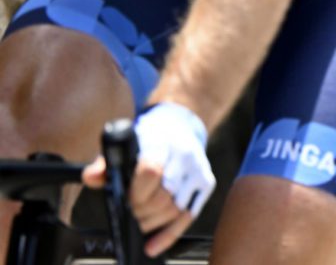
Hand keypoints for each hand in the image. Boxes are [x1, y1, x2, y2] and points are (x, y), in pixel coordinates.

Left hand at [82, 103, 213, 257]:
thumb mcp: (125, 147)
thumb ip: (105, 164)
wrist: (179, 128)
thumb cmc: (148, 141)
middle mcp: (185, 155)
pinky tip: (154, 244)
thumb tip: (91, 177)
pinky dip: (170, 234)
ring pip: (177, 209)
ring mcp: (198, 169)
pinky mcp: (207, 182)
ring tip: (141, 223)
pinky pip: (190, 215)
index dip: (137, 192)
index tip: (127, 199)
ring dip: (154, 223)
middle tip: (132, 213)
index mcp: (162, 143)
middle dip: (143, 211)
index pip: (151, 170)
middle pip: (165, 195)